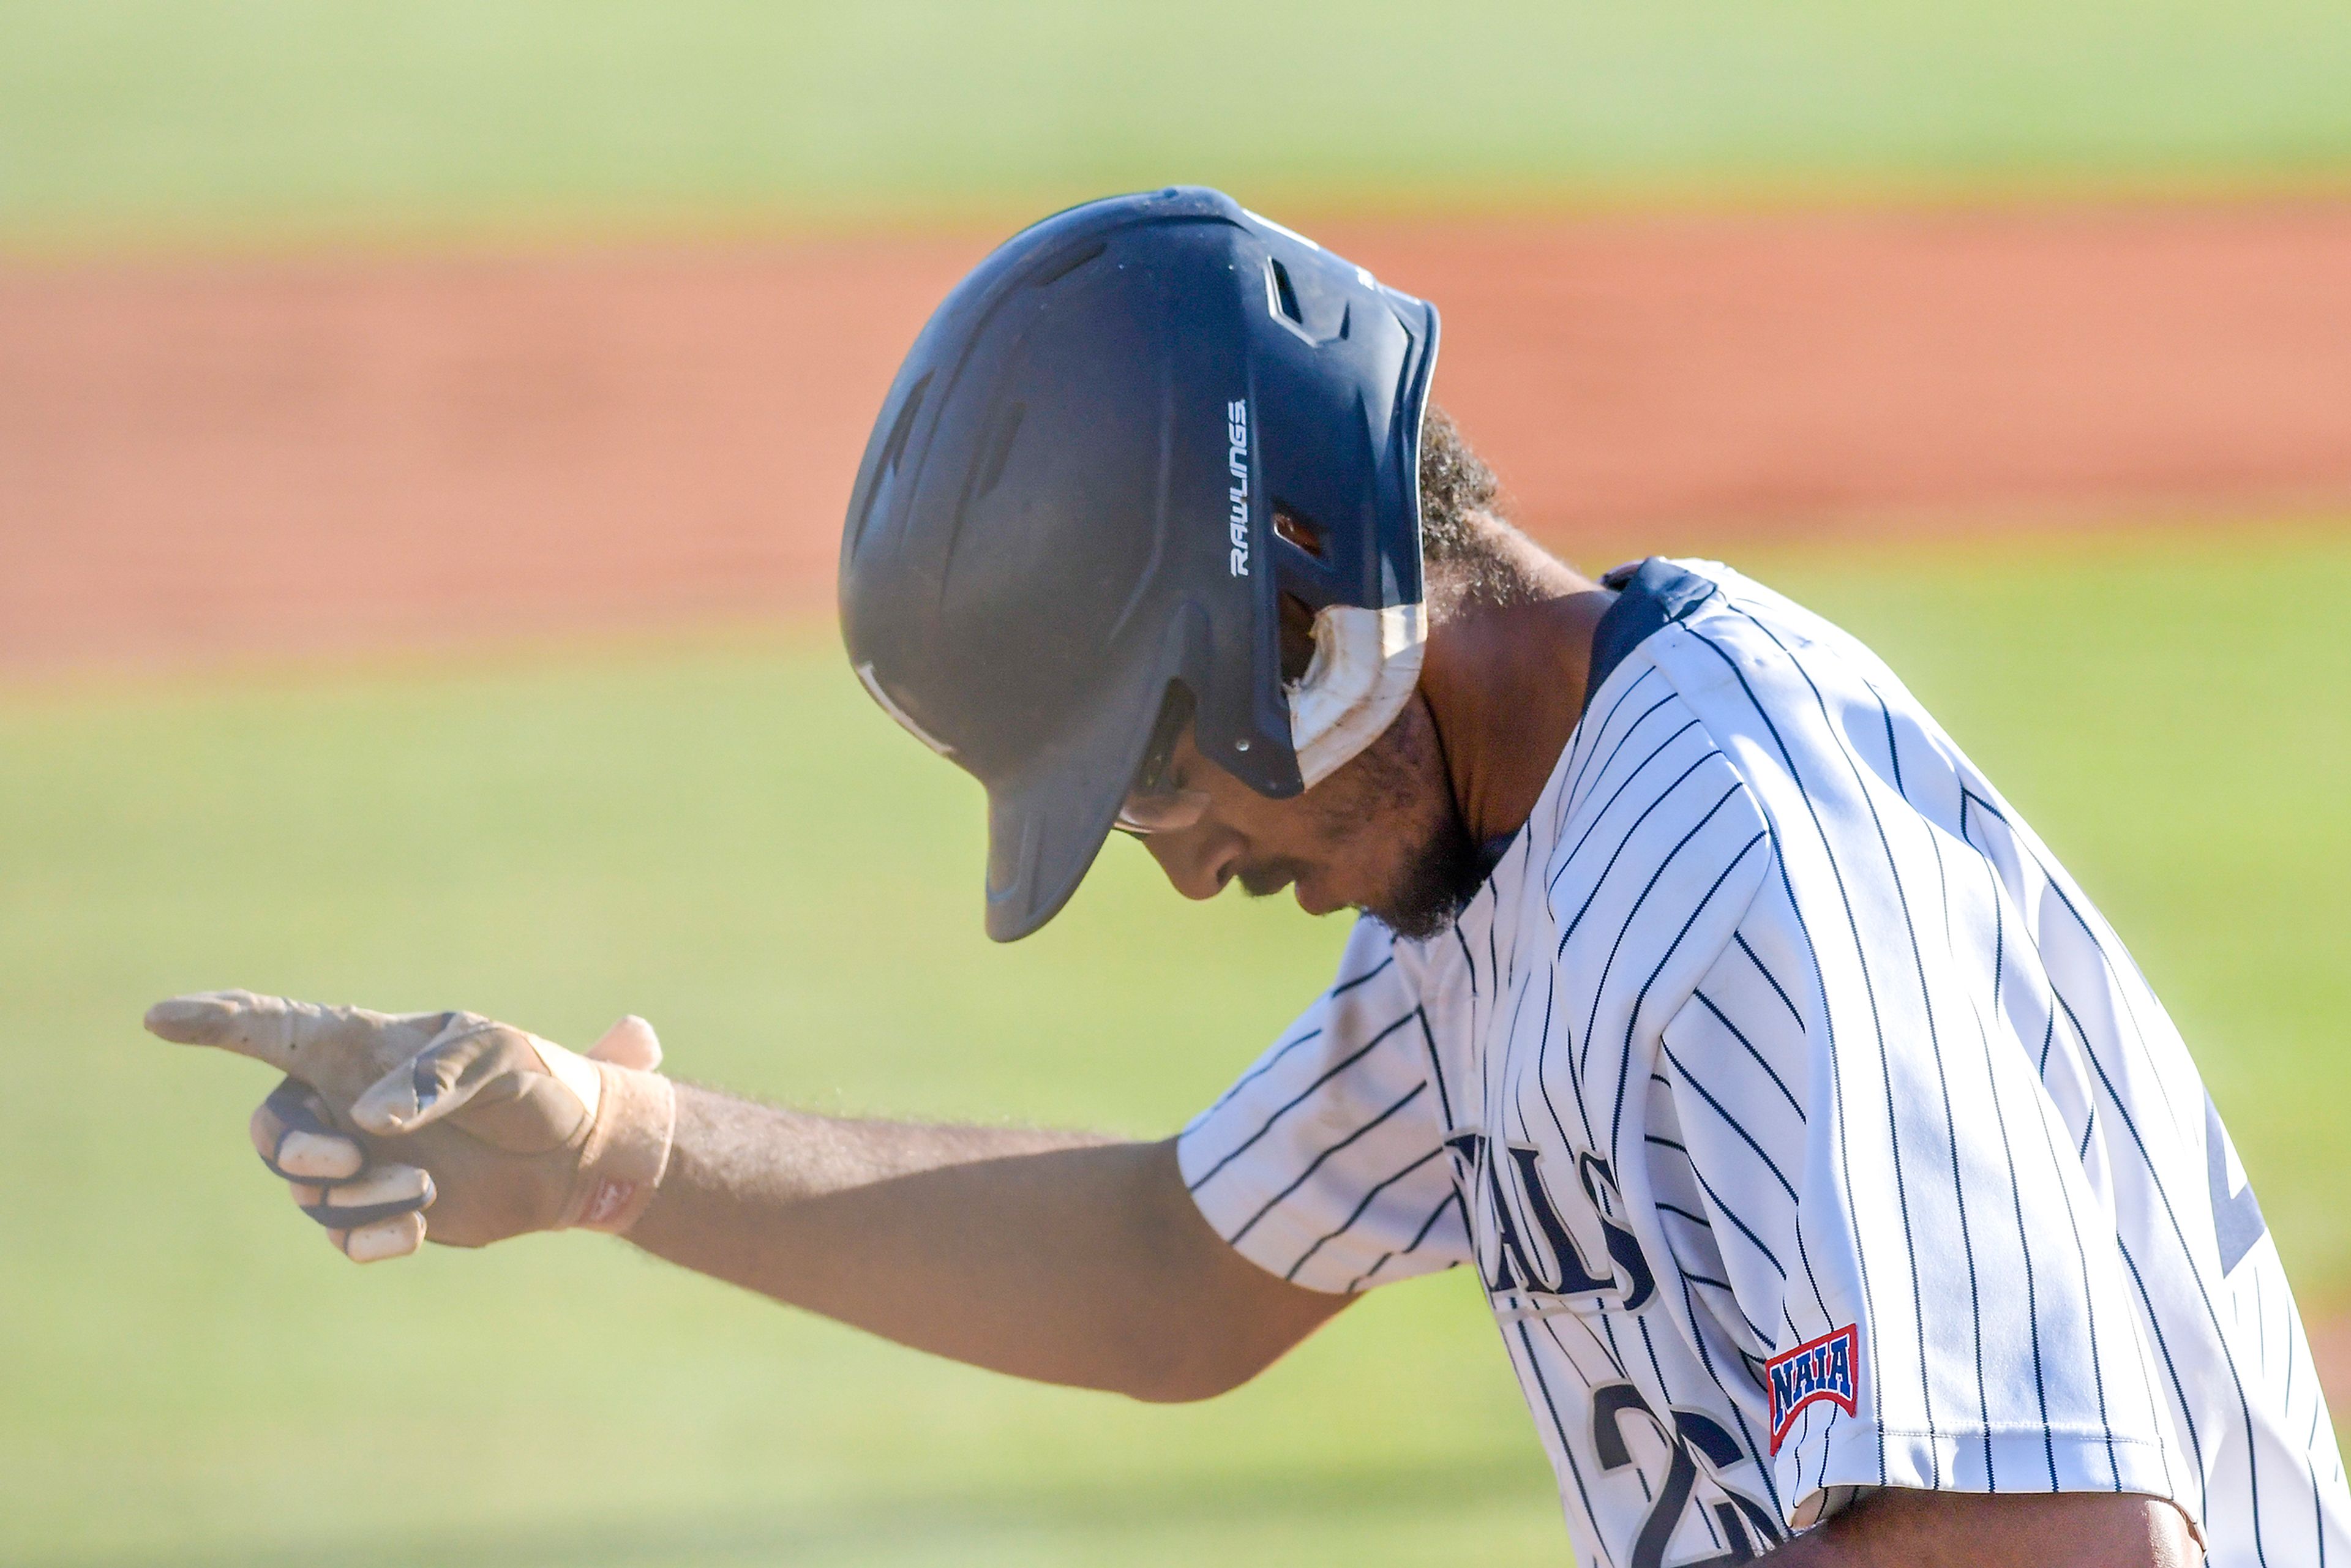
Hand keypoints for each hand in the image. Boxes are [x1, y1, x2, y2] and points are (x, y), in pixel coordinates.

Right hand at [145, 991, 675, 1262]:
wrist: (578, 1152)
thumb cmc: (538, 1082)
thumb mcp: (500, 1060)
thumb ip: (434, 1078)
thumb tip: (367, 1121)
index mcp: (363, 1046)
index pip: (270, 1027)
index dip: (211, 1021)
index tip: (157, 1017)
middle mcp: (345, 1101)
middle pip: (272, 1130)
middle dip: (293, 1150)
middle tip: (343, 1159)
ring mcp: (360, 1160)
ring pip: (311, 1191)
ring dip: (356, 1196)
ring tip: (425, 1186)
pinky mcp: (382, 1210)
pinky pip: (343, 1235)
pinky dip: (370, 1236)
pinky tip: (418, 1228)